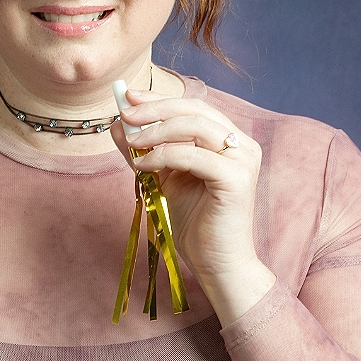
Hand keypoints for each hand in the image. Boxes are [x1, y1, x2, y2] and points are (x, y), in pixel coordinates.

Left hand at [110, 89, 275, 325]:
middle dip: (155, 108)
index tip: (127, 96)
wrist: (216, 263)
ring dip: (156, 130)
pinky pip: (192, 156)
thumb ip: (144, 149)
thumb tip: (117, 124)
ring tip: (132, 142)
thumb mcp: (162, 177)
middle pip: (194, 109)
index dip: (158, 99)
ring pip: (195, 126)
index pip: (192, 107)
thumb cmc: (193, 222)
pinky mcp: (237, 179)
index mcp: (228, 139)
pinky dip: (163, 155)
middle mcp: (241, 144)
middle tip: (125, 113)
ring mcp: (243, 159)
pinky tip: (143, 165)